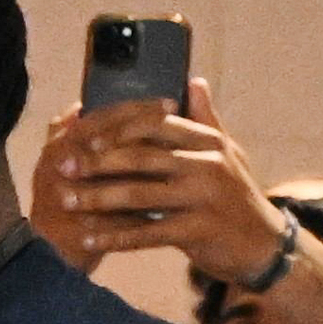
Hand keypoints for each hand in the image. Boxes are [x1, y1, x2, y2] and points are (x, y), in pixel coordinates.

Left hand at [37, 78, 289, 286]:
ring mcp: (204, 198)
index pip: (156, 123)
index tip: (83, 136)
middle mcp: (208, 164)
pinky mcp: (199, 230)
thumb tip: (194, 80)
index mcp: (209, 140)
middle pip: (142, 158)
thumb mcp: (226, 152)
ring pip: (139, 195)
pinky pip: (148, 233)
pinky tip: (88, 240)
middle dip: (96, 163)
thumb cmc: (233, 193)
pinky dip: (115, 237)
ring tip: (65, 202)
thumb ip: (205, 118)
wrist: (261, 243)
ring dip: (97, 198)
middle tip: (61, 168)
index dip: (117, 128)